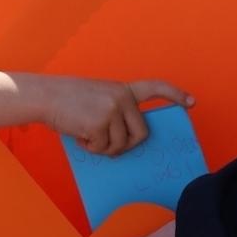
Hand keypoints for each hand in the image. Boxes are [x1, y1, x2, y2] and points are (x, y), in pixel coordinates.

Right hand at [37, 77, 191, 155]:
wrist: (44, 96)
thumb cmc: (68, 101)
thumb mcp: (98, 96)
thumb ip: (115, 111)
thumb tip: (125, 142)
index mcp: (122, 89)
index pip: (155, 87)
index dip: (175, 95)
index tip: (191, 103)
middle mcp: (122, 97)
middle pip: (141, 133)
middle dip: (126, 145)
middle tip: (107, 144)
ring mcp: (112, 110)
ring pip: (121, 145)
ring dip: (103, 147)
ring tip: (86, 133)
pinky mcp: (100, 124)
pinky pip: (103, 149)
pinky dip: (90, 148)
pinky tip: (79, 135)